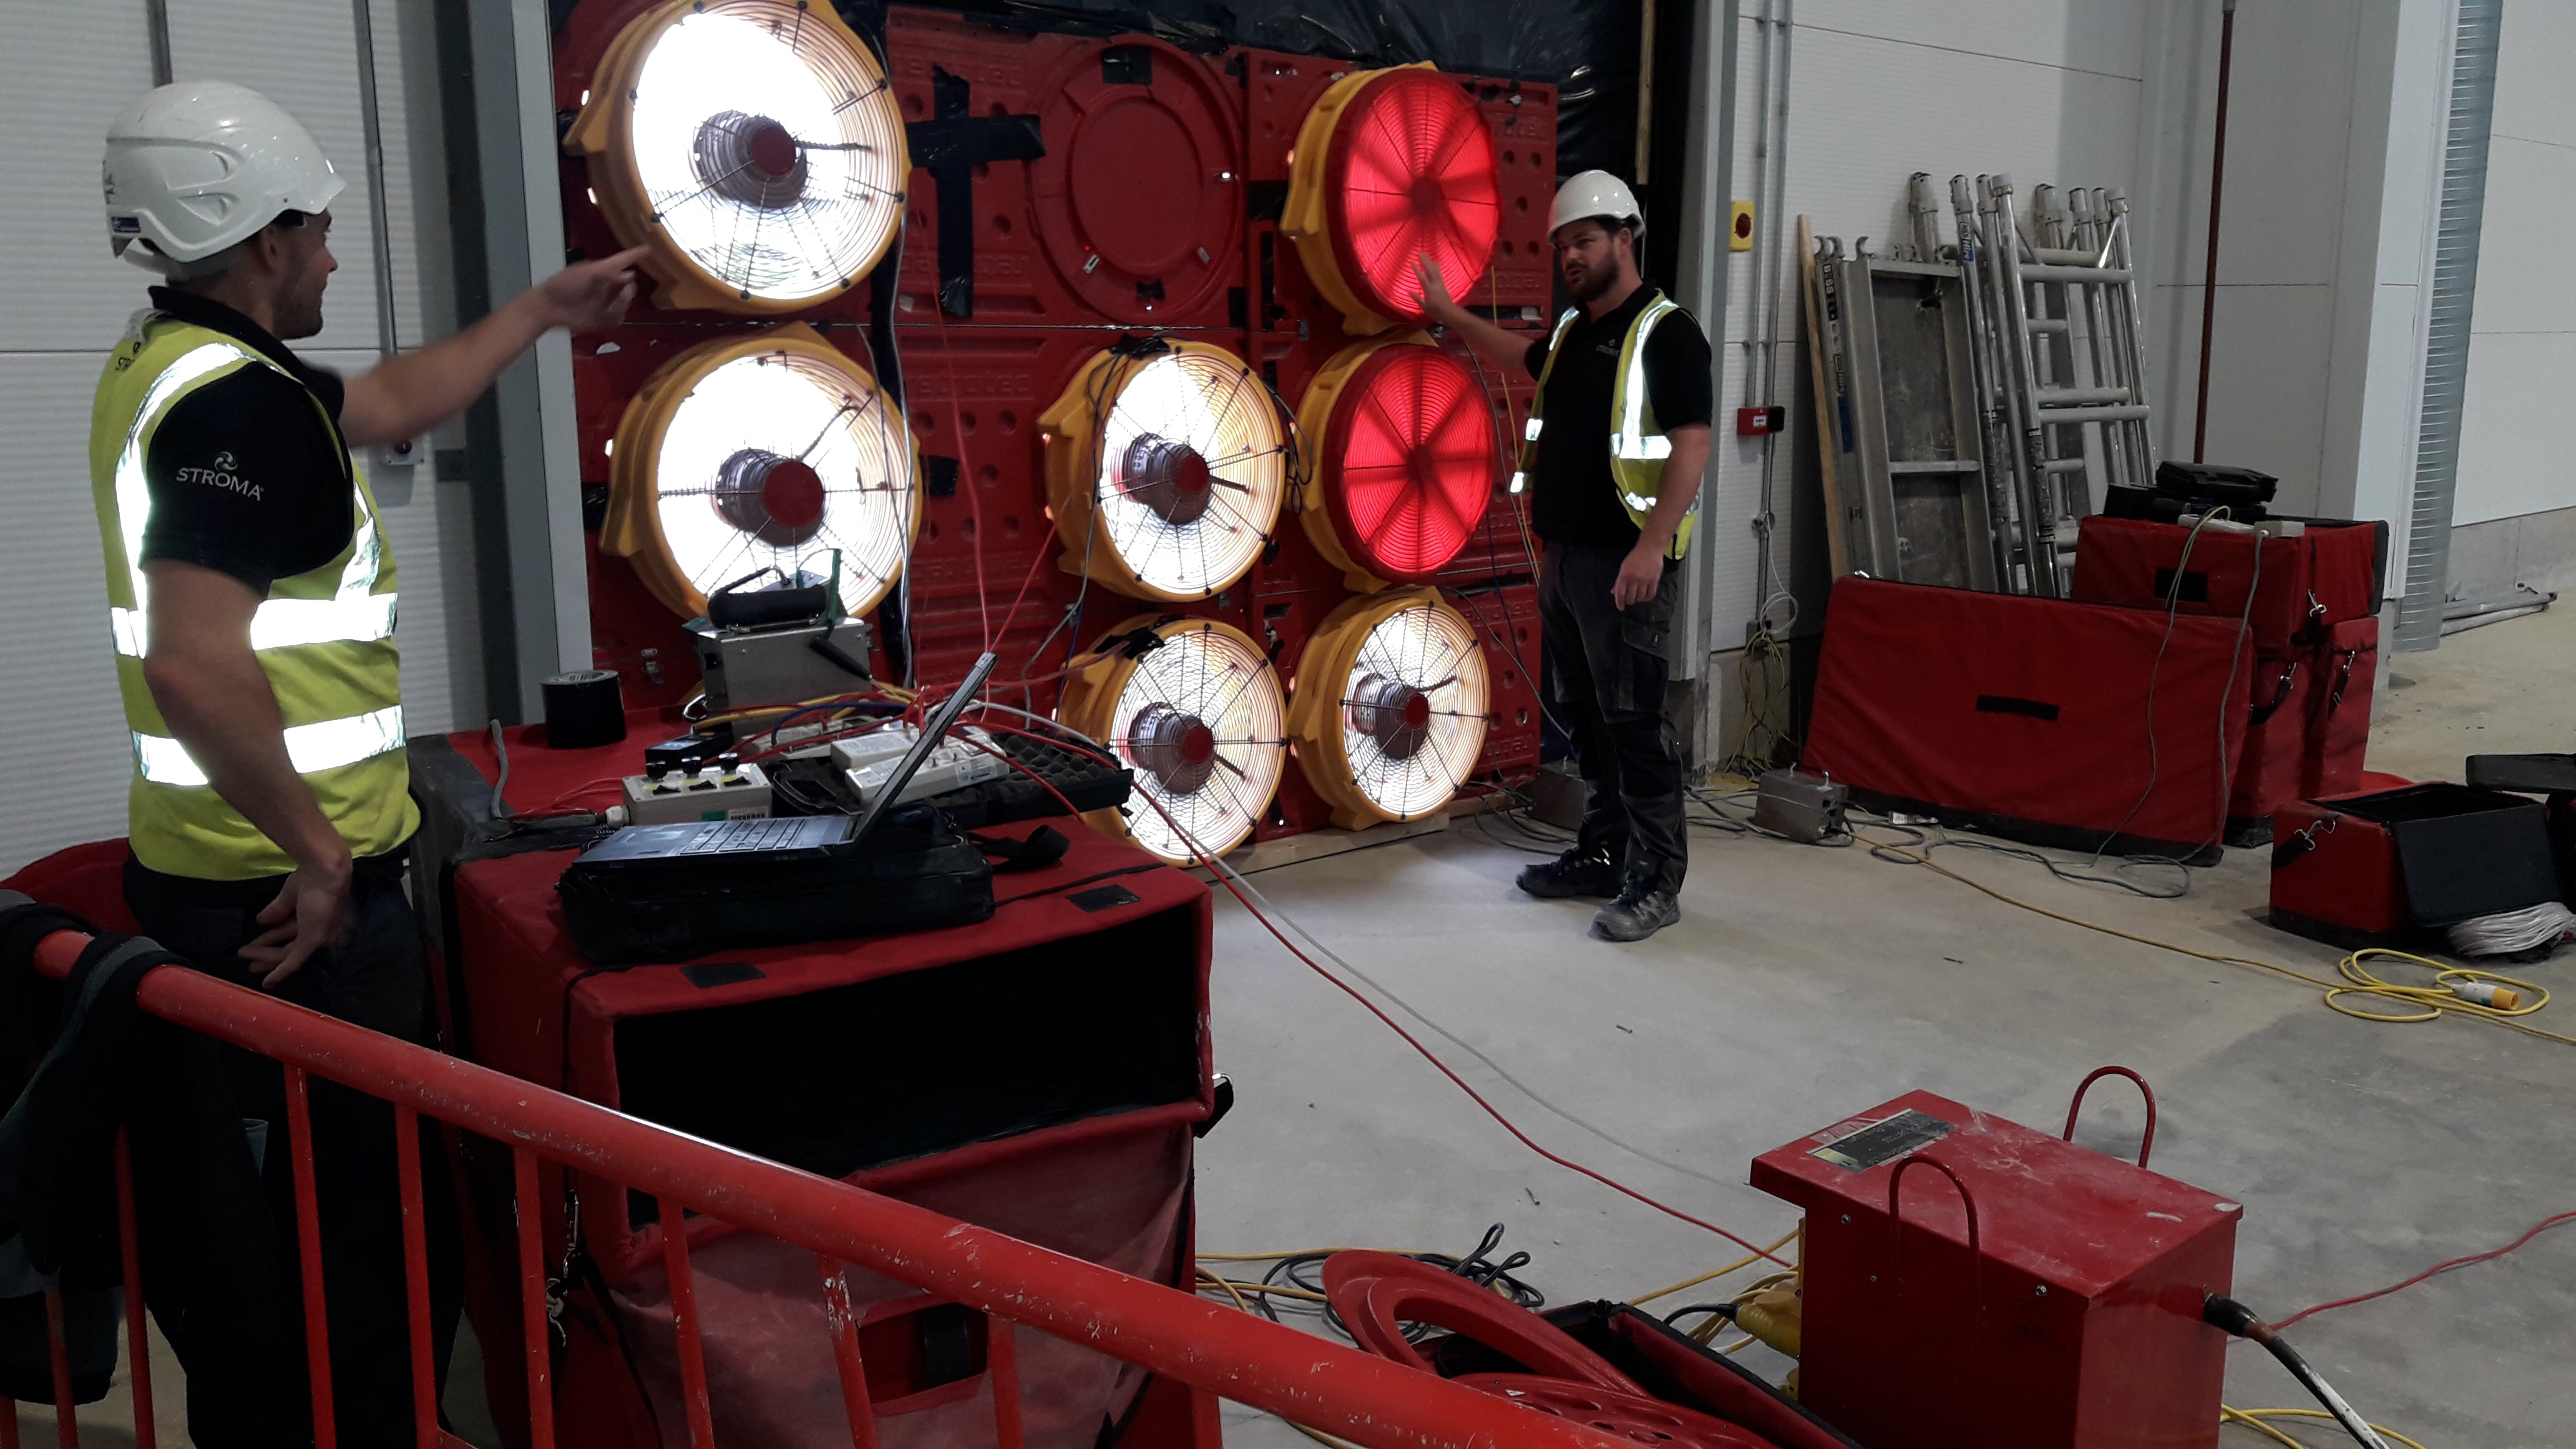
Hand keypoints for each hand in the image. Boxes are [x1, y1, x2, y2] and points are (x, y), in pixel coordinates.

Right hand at [241, 859, 353, 987]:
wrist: (322, 870)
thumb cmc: (310, 878)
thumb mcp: (289, 897)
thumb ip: (276, 911)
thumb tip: (260, 921)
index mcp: (316, 920)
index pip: (290, 935)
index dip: (271, 940)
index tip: (254, 945)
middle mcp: (320, 933)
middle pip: (288, 948)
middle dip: (266, 955)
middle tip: (248, 961)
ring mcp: (317, 938)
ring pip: (285, 954)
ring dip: (263, 956)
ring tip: (242, 954)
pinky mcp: (312, 941)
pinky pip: (294, 961)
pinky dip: (280, 972)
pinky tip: (267, 982)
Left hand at [534, 244, 650, 330]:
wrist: (549, 307)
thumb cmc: (564, 285)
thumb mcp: (587, 273)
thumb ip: (609, 272)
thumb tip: (630, 273)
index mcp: (602, 273)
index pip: (622, 262)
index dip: (634, 256)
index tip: (648, 248)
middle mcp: (606, 287)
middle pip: (629, 288)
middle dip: (629, 290)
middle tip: (626, 289)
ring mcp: (604, 304)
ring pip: (625, 305)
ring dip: (622, 303)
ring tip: (614, 303)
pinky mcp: (601, 319)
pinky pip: (618, 318)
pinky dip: (616, 316)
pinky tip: (608, 313)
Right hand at [1413, 253, 1458, 320]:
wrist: (1449, 312)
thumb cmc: (1436, 311)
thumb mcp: (1424, 307)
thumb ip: (1417, 298)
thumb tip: (1409, 290)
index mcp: (1429, 290)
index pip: (1421, 277)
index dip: (1417, 269)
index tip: (1412, 261)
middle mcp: (1435, 284)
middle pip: (1429, 270)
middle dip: (1425, 261)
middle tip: (1420, 252)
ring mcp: (1440, 283)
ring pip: (1435, 270)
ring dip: (1430, 262)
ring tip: (1426, 255)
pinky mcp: (1443, 284)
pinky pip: (1439, 273)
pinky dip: (1436, 267)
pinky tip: (1435, 264)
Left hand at [1613, 541, 1666, 608]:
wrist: (1649, 549)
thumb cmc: (1636, 556)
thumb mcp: (1623, 567)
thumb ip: (1619, 581)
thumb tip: (1614, 592)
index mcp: (1625, 575)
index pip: (1620, 593)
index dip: (1619, 602)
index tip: (1620, 607)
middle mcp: (1634, 579)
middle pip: (1630, 597)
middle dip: (1628, 601)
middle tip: (1629, 600)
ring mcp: (1645, 580)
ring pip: (1640, 597)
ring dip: (1637, 600)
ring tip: (1637, 597)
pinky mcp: (1654, 580)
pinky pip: (1650, 594)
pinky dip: (1647, 598)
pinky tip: (1645, 597)